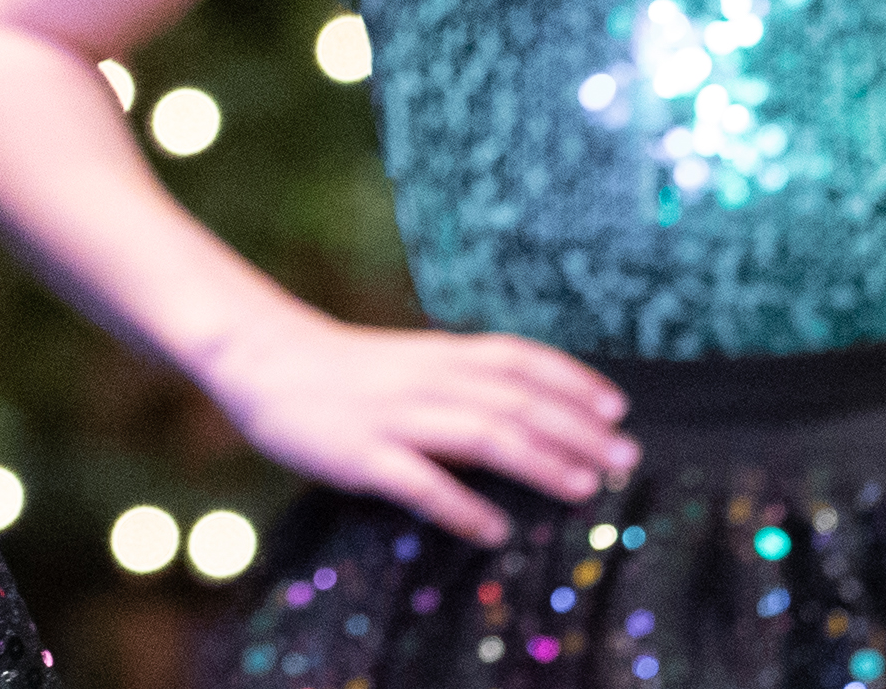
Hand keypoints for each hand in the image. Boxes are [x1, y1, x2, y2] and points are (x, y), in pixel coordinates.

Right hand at [198, 312, 637, 545]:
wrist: (261, 358)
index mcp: (437, 353)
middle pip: (515, 400)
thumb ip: (457, 383)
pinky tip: (494, 531)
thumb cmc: (338, 368)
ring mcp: (394, 416)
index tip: (617, 407)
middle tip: (624, 459)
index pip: (518, 360)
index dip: (572, 381)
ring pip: (481, 433)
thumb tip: (518, 415)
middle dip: (577, 429)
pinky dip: (462, 507)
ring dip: (539, 460)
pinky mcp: (361, 453)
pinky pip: (420, 482)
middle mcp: (426, 379)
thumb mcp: (405, 362)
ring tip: (582, 488)